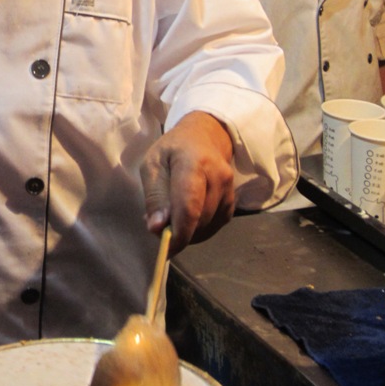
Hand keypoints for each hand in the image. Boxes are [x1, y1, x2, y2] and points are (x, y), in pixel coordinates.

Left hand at [142, 111, 234, 254]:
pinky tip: (186, 219)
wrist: (204, 137)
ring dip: (186, 231)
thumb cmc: (172, 151)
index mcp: (193, 162)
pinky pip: (214, 226)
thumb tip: (157, 228)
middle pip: (198, 220)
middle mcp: (218, 176)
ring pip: (206, 227)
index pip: (189, 205)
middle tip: (158, 225)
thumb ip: (154, 197)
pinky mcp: (232, 203)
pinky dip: (197, 230)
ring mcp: (229, 190)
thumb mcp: (152, 165)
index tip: (165, 248)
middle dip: (177, 232)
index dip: (178, 232)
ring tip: (170, 217)